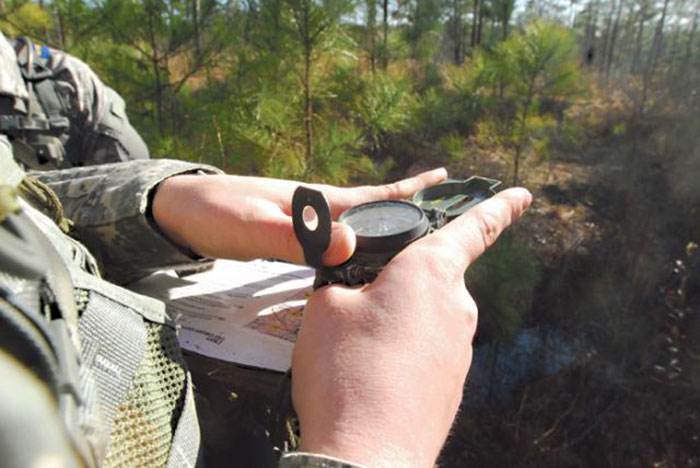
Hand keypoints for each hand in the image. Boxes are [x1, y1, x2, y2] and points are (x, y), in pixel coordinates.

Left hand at [151, 169, 446, 265]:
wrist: (179, 211)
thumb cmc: (214, 215)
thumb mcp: (253, 227)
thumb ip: (297, 237)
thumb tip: (349, 245)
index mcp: (318, 202)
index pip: (375, 195)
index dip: (410, 190)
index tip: (446, 182)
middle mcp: (319, 209)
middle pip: (374, 211)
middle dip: (409, 213)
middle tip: (445, 224)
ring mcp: (306, 222)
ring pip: (357, 228)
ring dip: (386, 232)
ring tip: (415, 245)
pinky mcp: (293, 236)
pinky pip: (337, 242)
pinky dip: (358, 247)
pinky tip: (361, 260)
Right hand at [291, 188, 531, 466]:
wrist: (368, 457)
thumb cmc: (346, 372)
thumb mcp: (326, 306)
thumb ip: (345, 279)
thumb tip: (359, 289)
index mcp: (431, 273)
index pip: (474, 227)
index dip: (497, 206)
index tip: (521, 195)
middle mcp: (457, 307)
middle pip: (433, 277)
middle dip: (399, 282)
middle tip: (356, 305)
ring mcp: (460, 350)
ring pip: (425, 316)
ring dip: (396, 321)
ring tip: (355, 350)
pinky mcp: (453, 384)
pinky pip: (426, 350)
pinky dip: (402, 353)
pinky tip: (372, 375)